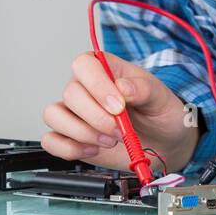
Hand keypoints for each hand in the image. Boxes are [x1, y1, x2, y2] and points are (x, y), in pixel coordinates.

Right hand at [41, 51, 199, 172]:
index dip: (97, 85)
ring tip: (108, 141)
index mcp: (106, 70)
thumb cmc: (160, 114)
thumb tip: (123, 87)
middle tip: (119, 130)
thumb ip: (144, 89)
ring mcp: (75, 113)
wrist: (164, 143)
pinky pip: (51, 140)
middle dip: (96, 117)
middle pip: (70, 93)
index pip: (84, 64)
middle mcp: (85, 89)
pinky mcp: (70, 137)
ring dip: (82, 133)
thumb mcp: (160, 97)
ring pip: (54, 115)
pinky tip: (93, 150)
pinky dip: (69, 149)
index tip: (118, 106)